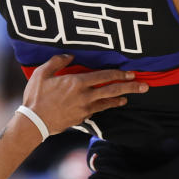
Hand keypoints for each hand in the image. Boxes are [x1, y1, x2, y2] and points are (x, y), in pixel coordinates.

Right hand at [21, 55, 148, 133]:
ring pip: (107, 102)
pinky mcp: (81, 118)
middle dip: (130, 87)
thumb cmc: (36, 96)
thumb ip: (57, 62)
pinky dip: (104, 107)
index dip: (119, 74)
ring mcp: (84, 109)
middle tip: (144, 86)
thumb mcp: (42, 73)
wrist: (34, 122)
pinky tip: (108, 105)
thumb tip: (69, 55)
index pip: (103, 76)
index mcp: (76, 83)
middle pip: (112, 90)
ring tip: (128, 97)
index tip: (131, 73)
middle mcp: (84, 96)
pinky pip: (96, 111)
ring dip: (119, 99)